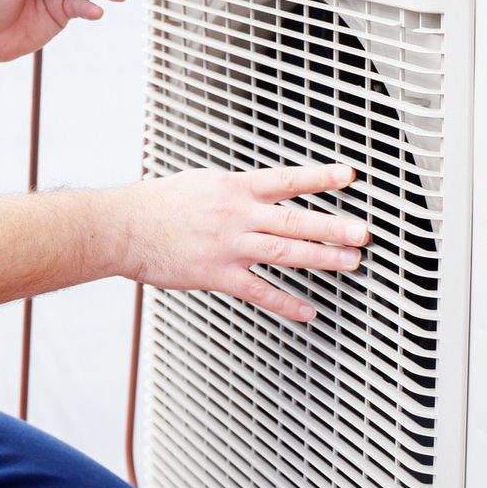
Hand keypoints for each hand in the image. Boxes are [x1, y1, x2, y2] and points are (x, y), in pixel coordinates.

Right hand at [109, 163, 369, 321]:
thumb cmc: (158, 204)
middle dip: (333, 226)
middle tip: (364, 233)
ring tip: (351, 263)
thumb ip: (237, 191)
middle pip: (295, 220)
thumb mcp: (202, 182)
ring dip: (322, 259)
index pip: (287, 179)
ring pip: (285, 253)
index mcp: (234, 187)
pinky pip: (259, 291)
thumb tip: (264, 193)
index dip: (321, 177)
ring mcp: (229, 246)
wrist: (122, 228)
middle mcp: (236, 214)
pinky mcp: (217, 274)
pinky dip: (286, 303)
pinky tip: (308, 311)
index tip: (350, 176)